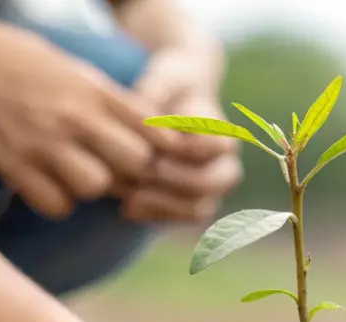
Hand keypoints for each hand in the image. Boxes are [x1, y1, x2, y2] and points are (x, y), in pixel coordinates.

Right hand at [0, 21, 184, 218]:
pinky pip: (56, 206)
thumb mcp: (69, 67)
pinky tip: (41, 184)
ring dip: (86, 188)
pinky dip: (54, 202)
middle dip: (126, 172)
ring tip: (67, 173)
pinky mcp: (13, 166)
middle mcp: (75, 116)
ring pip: (95, 188)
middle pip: (135, 164)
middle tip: (104, 167)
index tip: (142, 152)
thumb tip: (146, 128)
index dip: (155, 148)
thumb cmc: (9, 58)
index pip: (153, 128)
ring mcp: (44, 142)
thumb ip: (107, 99)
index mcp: (93, 88)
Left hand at [119, 46, 242, 223]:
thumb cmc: (166, 85)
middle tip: (147, 171)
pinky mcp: (186, 203)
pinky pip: (178, 219)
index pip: (221, 145)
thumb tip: (147, 113)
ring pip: (201, 207)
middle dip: (181, 179)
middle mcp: (222, 163)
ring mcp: (207, 187)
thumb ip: (158, 90)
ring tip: (130, 198)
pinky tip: (124, 208)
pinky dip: (154, 216)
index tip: (163, 140)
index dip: (194, 146)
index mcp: (221, 132)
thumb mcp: (163, 78)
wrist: (166, 103)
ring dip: (167, 205)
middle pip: (217, 181)